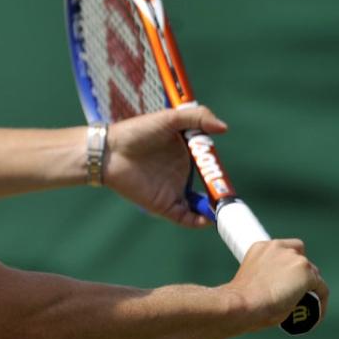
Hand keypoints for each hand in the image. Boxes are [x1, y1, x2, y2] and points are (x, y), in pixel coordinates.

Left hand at [102, 106, 227, 226]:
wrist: (109, 151)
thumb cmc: (137, 131)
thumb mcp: (169, 118)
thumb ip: (197, 117)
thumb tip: (224, 127)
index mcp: (186, 153)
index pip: (210, 163)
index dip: (218, 168)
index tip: (224, 170)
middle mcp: (181, 172)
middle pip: (208, 186)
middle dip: (222, 192)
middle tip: (230, 193)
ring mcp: (173, 189)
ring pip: (200, 205)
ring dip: (213, 209)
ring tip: (225, 209)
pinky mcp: (163, 205)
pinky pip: (185, 217)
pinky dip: (198, 221)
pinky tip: (207, 219)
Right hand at [226, 239, 328, 329]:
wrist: (242, 304)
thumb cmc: (242, 300)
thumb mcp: (253, 279)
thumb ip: (268, 276)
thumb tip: (280, 291)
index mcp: (262, 247)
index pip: (287, 249)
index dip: (290, 265)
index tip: (287, 280)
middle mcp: (279, 247)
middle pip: (303, 260)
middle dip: (301, 276)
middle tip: (295, 295)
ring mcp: (295, 259)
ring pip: (314, 275)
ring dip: (310, 288)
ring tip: (305, 308)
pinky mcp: (307, 273)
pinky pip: (322, 289)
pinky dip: (320, 302)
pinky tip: (314, 316)